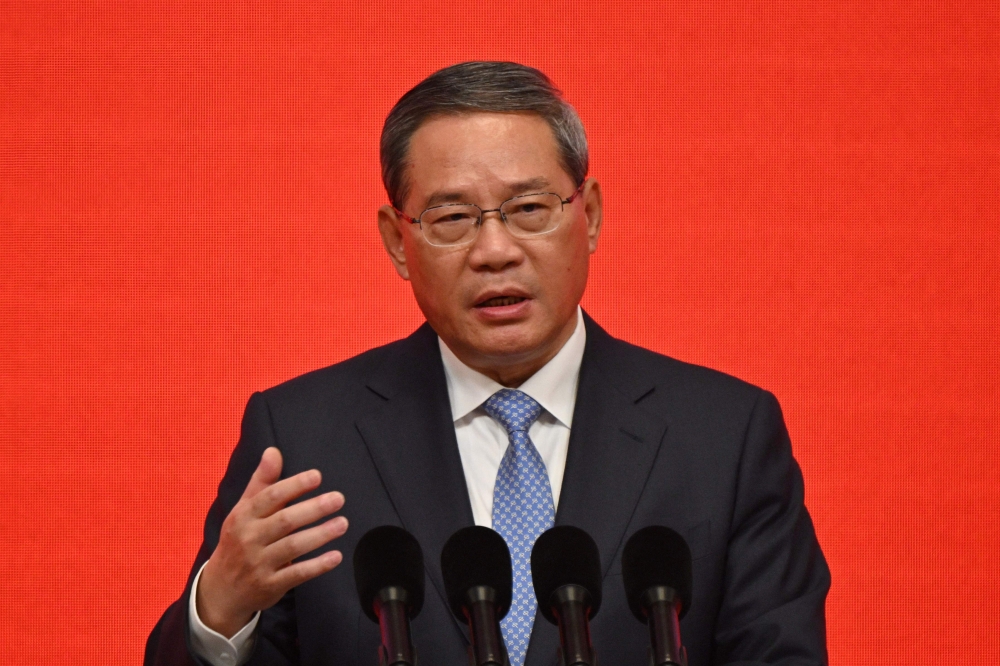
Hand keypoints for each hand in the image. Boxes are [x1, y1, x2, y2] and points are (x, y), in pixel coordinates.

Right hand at [196, 447, 347, 637]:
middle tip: (338, 499)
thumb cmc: (238, 540)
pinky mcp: (270, 585)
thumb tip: (274, 451)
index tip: (317, 477)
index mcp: (243, 516)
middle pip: (285, 521)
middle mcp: (249, 539)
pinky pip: (297, 574)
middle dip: (313, 509)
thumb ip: (263, 482)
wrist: (220, 590)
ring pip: (293, 547)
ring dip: (320, 535)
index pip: (270, 497)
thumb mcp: (244, 510)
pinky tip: (336, 556)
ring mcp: (259, 564)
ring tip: (342, 523)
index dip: (294, 486)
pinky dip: (317, 566)